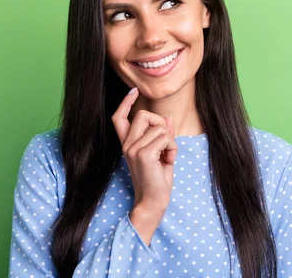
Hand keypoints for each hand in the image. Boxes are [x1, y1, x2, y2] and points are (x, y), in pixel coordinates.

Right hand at [112, 87, 177, 213]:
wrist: (153, 201)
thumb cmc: (158, 180)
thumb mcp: (162, 154)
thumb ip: (164, 135)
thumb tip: (168, 116)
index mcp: (128, 144)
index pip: (119, 117)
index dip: (125, 102)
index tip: (134, 90)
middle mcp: (127, 144)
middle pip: (143, 114)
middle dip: (160, 123)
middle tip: (165, 143)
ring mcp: (132, 149)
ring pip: (159, 127)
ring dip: (170, 141)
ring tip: (167, 157)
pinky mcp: (143, 154)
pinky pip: (165, 137)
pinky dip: (173, 148)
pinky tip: (168, 161)